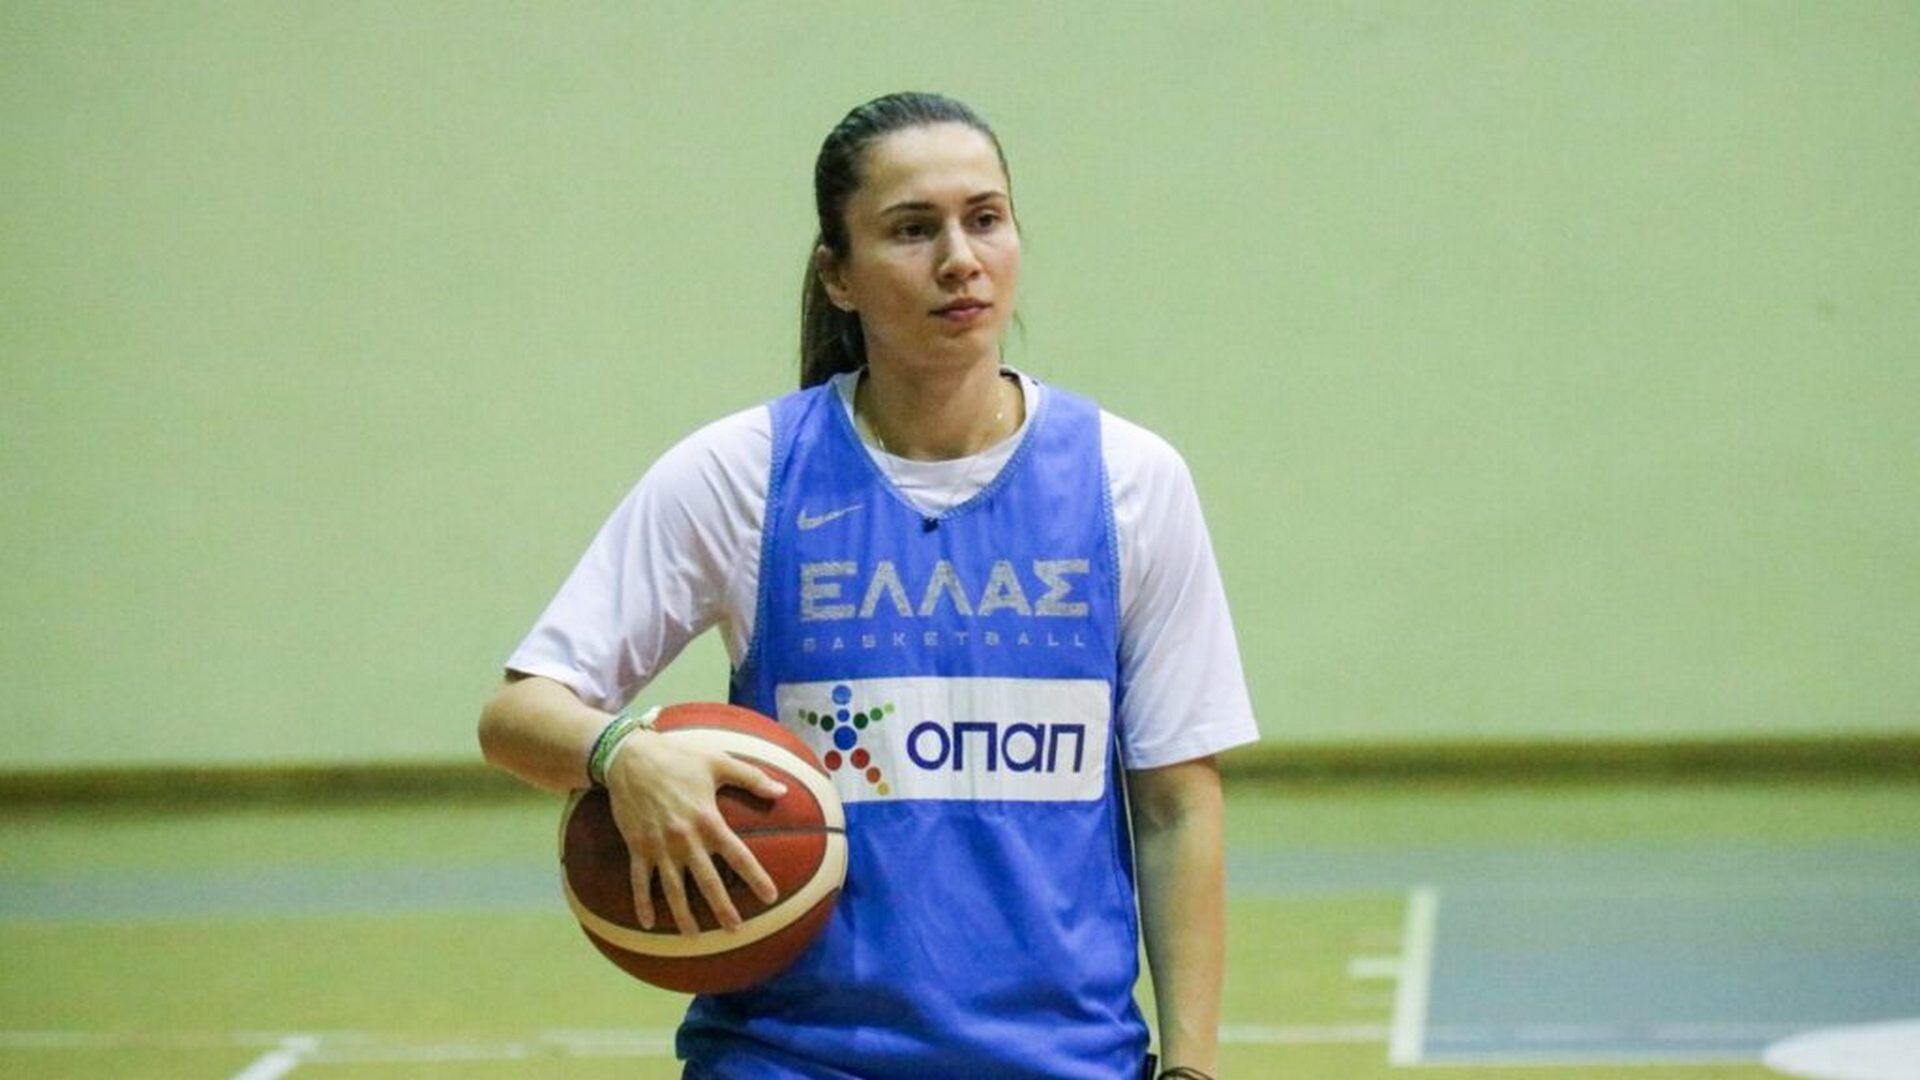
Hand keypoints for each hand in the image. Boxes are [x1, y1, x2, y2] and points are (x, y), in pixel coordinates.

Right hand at [603, 729, 786, 934]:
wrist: (630, 758)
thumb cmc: (678, 759)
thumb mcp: (718, 762)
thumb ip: (752, 778)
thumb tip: (783, 790)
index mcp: (708, 820)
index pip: (738, 856)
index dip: (756, 878)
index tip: (770, 897)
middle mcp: (685, 840)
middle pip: (707, 881)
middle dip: (722, 908)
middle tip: (735, 930)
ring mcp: (659, 847)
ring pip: (673, 889)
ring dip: (684, 915)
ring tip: (694, 936)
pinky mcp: (637, 848)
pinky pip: (639, 882)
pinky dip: (642, 903)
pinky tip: (648, 924)